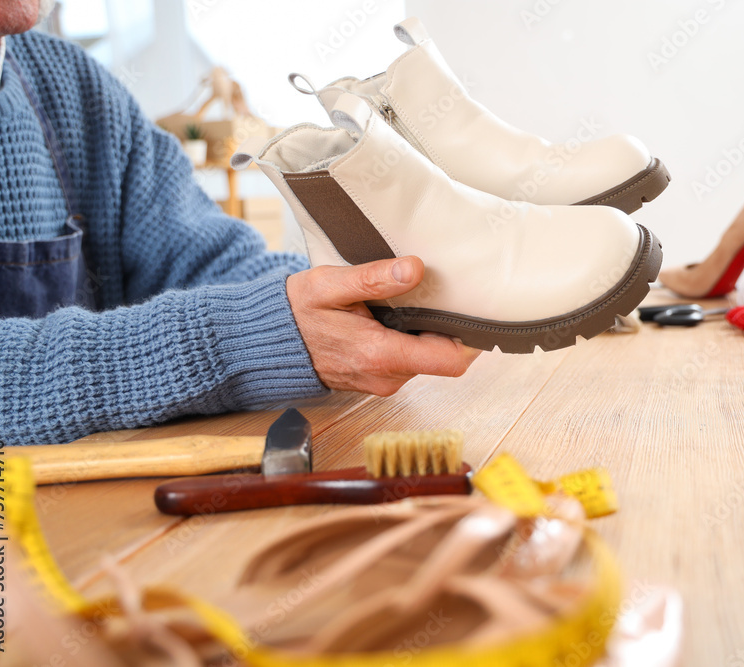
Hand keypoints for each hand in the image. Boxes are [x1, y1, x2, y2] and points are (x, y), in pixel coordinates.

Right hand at [286, 256, 481, 395]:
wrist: (268, 345)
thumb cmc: (296, 314)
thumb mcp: (329, 286)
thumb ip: (372, 279)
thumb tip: (414, 269)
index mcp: (380, 355)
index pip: (450, 360)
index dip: (471, 339)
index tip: (475, 310)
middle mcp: (387, 376)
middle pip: (444, 357)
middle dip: (449, 327)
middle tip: (446, 293)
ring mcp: (384, 381)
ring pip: (428, 358)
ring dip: (428, 332)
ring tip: (417, 300)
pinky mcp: (380, 379)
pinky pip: (410, 360)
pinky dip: (412, 339)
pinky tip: (399, 315)